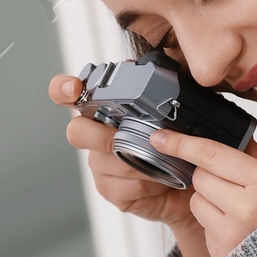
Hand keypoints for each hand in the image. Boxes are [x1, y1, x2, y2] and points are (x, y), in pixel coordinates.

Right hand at [49, 72, 195, 232]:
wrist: (193, 182)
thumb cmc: (177, 144)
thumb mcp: (170, 111)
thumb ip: (151, 86)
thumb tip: (133, 66)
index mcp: (105, 111)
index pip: (69, 96)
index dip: (63, 89)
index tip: (73, 88)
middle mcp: (96, 137)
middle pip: (77, 132)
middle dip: (103, 136)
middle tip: (130, 139)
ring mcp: (99, 165)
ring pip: (108, 162)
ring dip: (141, 163)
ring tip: (164, 163)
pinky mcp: (109, 189)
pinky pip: (122, 185)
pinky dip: (147, 182)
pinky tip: (160, 181)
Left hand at [149, 130, 256, 256]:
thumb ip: (252, 155)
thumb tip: (223, 132)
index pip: (212, 155)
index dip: (182, 144)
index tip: (161, 137)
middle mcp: (246, 208)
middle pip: (200, 178)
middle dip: (210, 177)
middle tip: (234, 187)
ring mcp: (231, 233)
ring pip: (196, 201)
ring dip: (209, 201)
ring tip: (237, 211)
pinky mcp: (221, 252)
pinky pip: (203, 226)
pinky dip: (215, 224)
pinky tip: (238, 230)